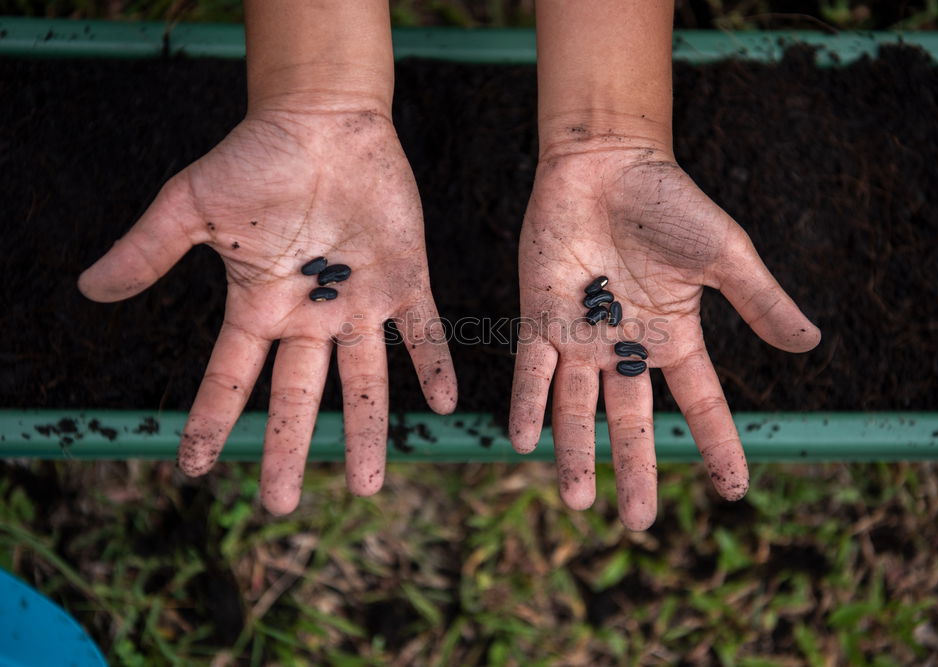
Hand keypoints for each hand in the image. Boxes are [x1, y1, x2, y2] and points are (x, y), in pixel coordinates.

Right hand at [78, 107, 456, 513]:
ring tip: (368, 486)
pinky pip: (423, 332)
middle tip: (282, 507)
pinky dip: (433, 366)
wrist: (324, 122)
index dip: (213, 421)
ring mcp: (360, 302)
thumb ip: (150, 250)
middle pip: (299, 396)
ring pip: (364, 379)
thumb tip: (89, 289)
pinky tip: (443, 407)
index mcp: (260, 304)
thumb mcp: (192, 205)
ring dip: (367, 430)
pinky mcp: (405, 279)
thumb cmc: (257, 158)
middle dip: (291, 449)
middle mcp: (311, 314)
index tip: (195, 468)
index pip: (232, 377)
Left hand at [509, 144, 819, 529]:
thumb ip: (759, 301)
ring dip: (575, 452)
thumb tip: (810, 343)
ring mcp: (581, 336)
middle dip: (636, 469)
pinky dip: (528, 403)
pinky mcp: (540, 317)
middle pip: (633, 421)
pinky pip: (532, 370)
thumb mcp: (724, 254)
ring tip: (576, 501)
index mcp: (674, 336)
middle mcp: (626, 346)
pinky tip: (524, 442)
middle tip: (637, 523)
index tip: (735, 491)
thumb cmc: (669, 202)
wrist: (606, 162)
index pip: (701, 403)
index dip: (718, 445)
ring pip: (578, 407)